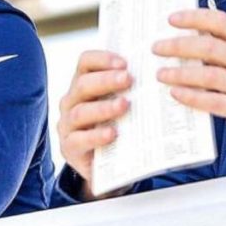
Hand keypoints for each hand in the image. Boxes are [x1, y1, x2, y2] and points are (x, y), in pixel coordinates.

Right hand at [56, 51, 130, 199]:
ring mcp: (68, 126)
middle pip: (82, 84)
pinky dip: (95, 136)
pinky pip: (78, 140)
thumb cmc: (116, 126)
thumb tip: (158, 70)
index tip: (125, 63)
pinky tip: (112, 134)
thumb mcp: (120, 104)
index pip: (85, 63)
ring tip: (124, 105)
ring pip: (80, 112)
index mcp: (82, 85)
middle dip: (106, 80)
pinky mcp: (70, 148)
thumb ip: (128, 88)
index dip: (102, 59)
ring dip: (103, 107)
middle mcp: (71, 102)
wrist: (106, 166)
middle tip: (128, 79)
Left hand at [154, 9, 225, 153]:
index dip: (195, 18)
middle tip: (157, 48)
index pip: (221, 22)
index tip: (171, 19)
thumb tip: (183, 34)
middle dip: (179, 46)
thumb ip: (221, 45)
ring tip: (161, 73)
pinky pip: (213, 101)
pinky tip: (175, 93)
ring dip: (180, 73)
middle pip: (211, 48)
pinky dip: (191, 96)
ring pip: (209, 75)